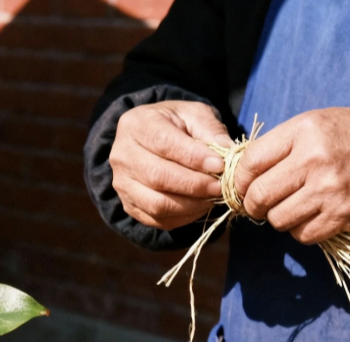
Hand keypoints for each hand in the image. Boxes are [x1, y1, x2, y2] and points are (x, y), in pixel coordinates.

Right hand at [109, 101, 232, 230]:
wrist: (150, 141)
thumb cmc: (175, 125)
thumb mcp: (193, 115)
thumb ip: (210, 130)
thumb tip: (228, 153)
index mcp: (134, 125)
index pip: (163, 144)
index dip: (193, 157)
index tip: (219, 165)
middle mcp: (121, 156)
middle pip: (157, 177)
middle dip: (193, 184)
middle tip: (220, 186)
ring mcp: (122, 184)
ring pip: (156, 203)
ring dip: (190, 204)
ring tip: (212, 197)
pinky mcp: (129, 205)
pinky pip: (157, 219)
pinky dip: (183, 217)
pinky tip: (200, 206)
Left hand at [233, 108, 349, 243]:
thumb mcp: (318, 123)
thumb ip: (281, 145)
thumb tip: (242, 175)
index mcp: (304, 131)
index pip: (250, 163)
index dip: (240, 180)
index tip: (245, 185)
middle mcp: (314, 160)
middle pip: (258, 196)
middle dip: (253, 204)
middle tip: (260, 204)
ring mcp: (329, 190)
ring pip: (277, 220)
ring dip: (279, 218)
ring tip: (292, 206)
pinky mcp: (342, 216)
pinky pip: (302, 235)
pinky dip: (301, 230)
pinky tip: (311, 216)